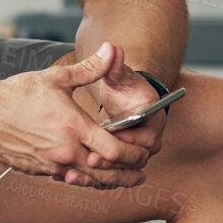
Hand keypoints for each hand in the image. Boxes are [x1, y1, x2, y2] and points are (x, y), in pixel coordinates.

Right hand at [0, 42, 152, 188]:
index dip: (134, 156)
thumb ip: (89, 69)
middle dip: (128, 174)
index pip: (115, 151)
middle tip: (140, 173)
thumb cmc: (18, 94)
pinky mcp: (39, 170)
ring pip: (88, 180)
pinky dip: (83, 178)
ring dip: (109, 181)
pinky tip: (90, 174)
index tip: (143, 154)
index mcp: (74, 127)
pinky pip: (68, 178)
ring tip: (124, 180)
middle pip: (107, 173)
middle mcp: (65, 150)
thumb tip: (110, 50)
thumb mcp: (57, 78)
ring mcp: (51, 164)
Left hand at [85, 53, 170, 167]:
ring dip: (103, 173)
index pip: (146, 138)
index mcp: (152, 117)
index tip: (107, 139)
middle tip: (90, 161)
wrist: (123, 94)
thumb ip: (113, 65)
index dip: (127, 141)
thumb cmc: (121, 82)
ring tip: (76, 172)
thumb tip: (111, 47)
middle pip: (135, 159)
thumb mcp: (117, 74)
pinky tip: (70, 175)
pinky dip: (95, 175)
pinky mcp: (123, 157)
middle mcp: (149, 137)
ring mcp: (137, 149)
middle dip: (113, 162)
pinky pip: (112, 171)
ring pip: (122, 169)